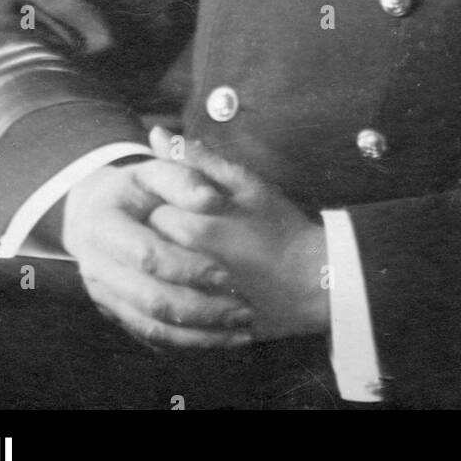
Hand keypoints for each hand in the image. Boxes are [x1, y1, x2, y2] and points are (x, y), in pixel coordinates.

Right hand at [62, 157, 255, 350]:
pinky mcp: (118, 315)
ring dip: (201, 335)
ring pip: (153, 329)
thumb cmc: (136, 189)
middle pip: (152, 302)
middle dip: (202, 310)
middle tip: (244, 310)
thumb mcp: (155, 171)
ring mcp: (105, 297)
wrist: (98, 213)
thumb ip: (183, 177)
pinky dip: (189, 343)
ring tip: (242, 332)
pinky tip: (223, 338)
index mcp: (104, 227)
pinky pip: (153, 339)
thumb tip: (211, 198)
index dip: (189, 268)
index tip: (227, 275)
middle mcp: (98, 268)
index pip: (148, 257)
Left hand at [147, 132, 329, 341]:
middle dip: (160, 235)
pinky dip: (170, 296)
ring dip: (163, 267)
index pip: (148, 209)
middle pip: (146, 246)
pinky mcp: (197, 328)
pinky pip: (164, 310)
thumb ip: (197, 158)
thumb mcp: (245, 184)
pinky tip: (191, 286)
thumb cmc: (280, 227)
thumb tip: (155, 132)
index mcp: (192, 228)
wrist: (314, 283)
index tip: (183, 204)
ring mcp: (190, 302)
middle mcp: (184, 269)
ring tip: (192, 258)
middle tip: (190, 230)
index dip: (163, 202)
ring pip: (153, 279)